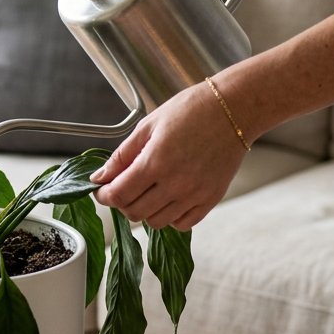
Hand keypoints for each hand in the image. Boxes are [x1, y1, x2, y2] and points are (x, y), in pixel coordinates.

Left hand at [90, 82, 247, 229]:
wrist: (234, 109)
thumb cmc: (191, 110)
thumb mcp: (148, 126)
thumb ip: (122, 155)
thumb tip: (100, 177)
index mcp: (155, 162)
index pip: (118, 195)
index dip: (103, 195)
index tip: (101, 190)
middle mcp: (175, 183)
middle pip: (134, 212)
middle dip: (121, 202)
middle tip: (123, 187)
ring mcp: (195, 194)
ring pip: (156, 222)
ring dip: (144, 210)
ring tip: (147, 190)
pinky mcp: (211, 200)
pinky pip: (182, 224)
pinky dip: (170, 216)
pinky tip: (168, 197)